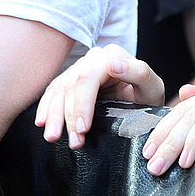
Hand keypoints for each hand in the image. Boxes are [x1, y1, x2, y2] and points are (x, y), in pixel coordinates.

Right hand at [34, 44, 165, 148]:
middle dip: (68, 116)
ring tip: (54, 138)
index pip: (87, 78)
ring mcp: (80, 66)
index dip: (82, 105)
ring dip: (53, 116)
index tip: (83, 128)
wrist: (143, 98)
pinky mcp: (71, 78)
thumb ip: (139, 73)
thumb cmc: (148, 94)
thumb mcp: (152, 87)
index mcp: (112, 54)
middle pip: (71, 85)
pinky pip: (53, 91)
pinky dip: (46, 108)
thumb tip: (112, 64)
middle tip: (74, 141)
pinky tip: (42, 122)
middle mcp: (94, 57)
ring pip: (59, 89)